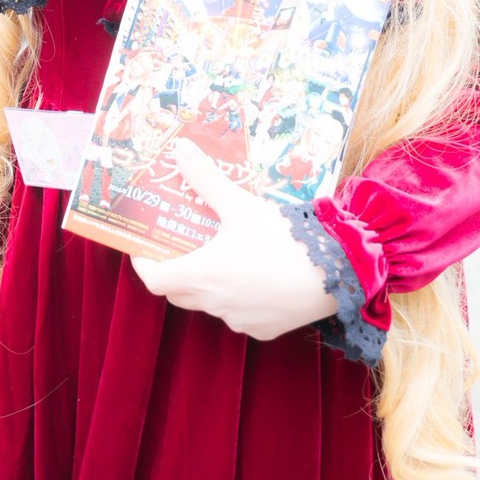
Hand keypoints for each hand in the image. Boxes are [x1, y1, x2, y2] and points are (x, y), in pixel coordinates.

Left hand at [131, 139, 336, 339]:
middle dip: (174, 269)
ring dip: (207, 283)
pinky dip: (237, 297)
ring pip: (210, 304)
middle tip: (182, 243)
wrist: (334, 273)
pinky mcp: (263, 329)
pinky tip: (254, 274)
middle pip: (179, 292)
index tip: (144, 247)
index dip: (144, 264)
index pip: (155, 279)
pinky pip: (239, 314)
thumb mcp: (241, 204)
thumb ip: (207, 179)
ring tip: (220, 253)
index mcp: (202, 274)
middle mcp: (215, 303)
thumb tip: (181, 150)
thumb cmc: (282, 238)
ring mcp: (239, 319)